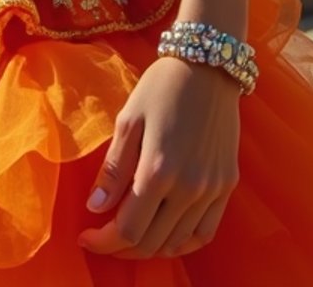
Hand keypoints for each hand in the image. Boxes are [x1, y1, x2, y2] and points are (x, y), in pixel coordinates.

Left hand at [78, 56, 240, 259]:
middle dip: (121, 247)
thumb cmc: (161, 87)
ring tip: (130, 236)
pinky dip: (183, 243)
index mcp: (158, 170)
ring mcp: (211, 189)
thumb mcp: (129, 120)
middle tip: (103, 237)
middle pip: (151, 242)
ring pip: (177, 242)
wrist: (208, 65)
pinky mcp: (227, 185)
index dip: (103, 242)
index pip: (127, 230)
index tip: (85, 237)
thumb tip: (96, 208)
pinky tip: (167, 236)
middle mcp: (188, 187)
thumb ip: (114, 169)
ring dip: (150, 248)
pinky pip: (205, 232)